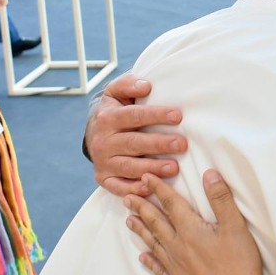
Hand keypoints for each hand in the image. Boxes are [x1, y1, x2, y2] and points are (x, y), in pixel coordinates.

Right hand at [86, 75, 186, 195]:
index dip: (156, 115)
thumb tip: (145, 86)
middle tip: (182, 144)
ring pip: (129, 167)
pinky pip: (120, 187)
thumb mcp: (115, 92)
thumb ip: (128, 84)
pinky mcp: (104, 179)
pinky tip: (153, 188)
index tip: (178, 116)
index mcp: (107, 118)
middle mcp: (103, 141)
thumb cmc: (114, 111)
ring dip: (152, 168)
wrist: (93, 133)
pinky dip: (136, 190)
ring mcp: (103, 162)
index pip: (134, 116)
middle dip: (159, 144)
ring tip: (174, 168)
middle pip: (134, 143)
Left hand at [125, 172, 275, 274]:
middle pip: (156, 223)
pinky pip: (158, 270)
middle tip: (127, 198)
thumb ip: (221, 198)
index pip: (170, 204)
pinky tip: (143, 257)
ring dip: (141, 231)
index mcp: (191, 231)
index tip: (146, 178)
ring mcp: (176, 269)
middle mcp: (178, 248)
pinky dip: (149, 261)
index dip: (158, 189)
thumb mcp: (236, 226)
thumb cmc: (240, 264)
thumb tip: (209, 173)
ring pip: (153, 245)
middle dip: (141, 208)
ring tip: (129, 220)